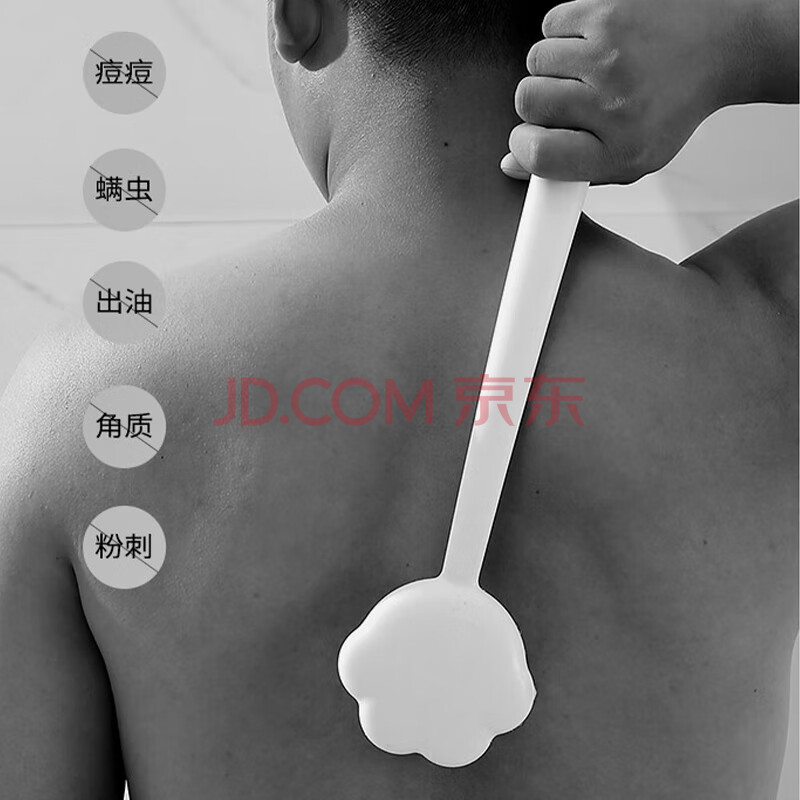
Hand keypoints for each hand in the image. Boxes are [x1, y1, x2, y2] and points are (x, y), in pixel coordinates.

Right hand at [501, 0, 796, 184]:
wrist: (721, 46)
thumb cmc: (670, 108)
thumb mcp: (630, 158)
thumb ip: (570, 167)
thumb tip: (512, 164)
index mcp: (618, 150)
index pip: (538, 154)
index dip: (523, 148)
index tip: (530, 141)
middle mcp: (613, 104)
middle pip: (528, 102)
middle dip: (539, 103)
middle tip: (568, 99)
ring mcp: (609, 53)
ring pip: (536, 61)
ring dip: (553, 67)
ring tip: (586, 69)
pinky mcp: (608, 11)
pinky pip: (552, 23)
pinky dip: (565, 33)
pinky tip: (592, 43)